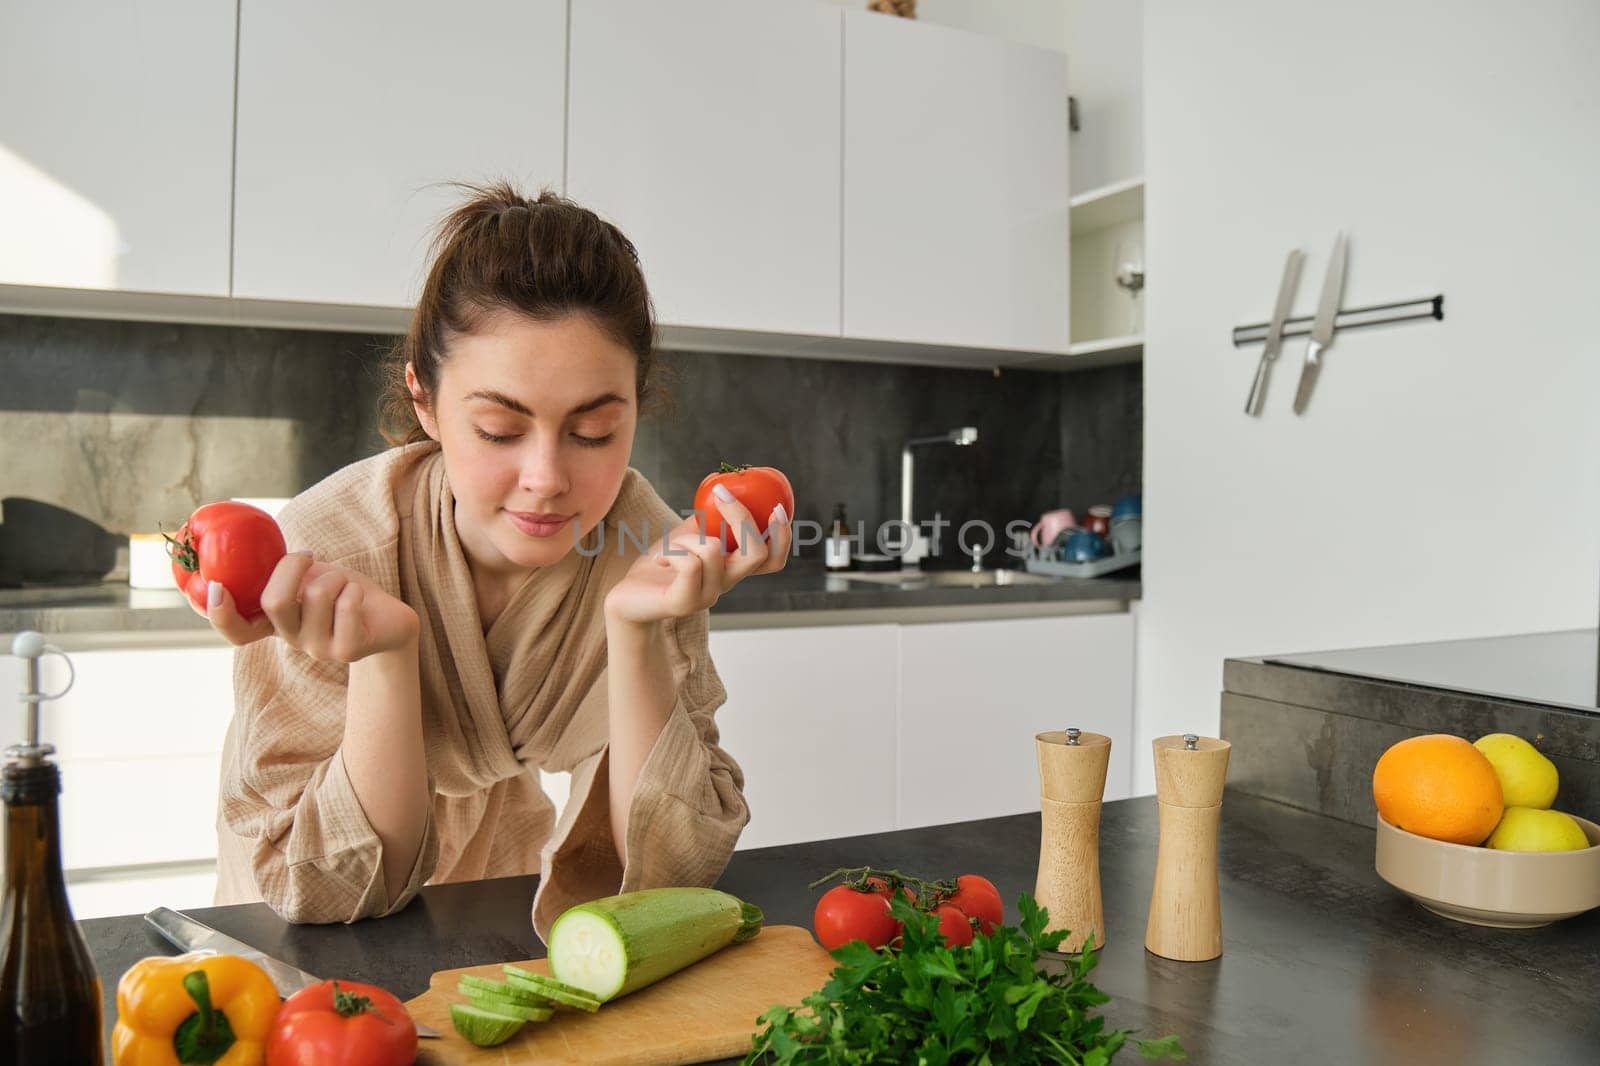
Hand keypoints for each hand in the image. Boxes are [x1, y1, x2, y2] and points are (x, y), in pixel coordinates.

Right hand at [200, 551, 418, 661]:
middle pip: (274, 602)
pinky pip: (347, 604)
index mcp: (275, 623)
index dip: (219, 613)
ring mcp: (318, 649)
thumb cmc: (343, 591)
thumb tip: (249, 548)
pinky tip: (359, 598)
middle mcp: (291, 640)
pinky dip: (355, 589)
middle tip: (309, 556)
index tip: (215, 586)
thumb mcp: (308, 577)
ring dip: (335, 577)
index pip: (236, 631)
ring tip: (344, 585)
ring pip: (316, 595)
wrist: (388, 617)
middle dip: (292, 566)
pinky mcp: (347, 650)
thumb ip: (281, 573)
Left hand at [604, 492, 791, 625]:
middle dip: (742, 518)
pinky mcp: (683, 603)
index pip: (772, 560)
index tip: (777, 508)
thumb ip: (709, 520)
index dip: (782, 536)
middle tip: (722, 495)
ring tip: (669, 547)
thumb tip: (725, 489)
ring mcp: (706, 597)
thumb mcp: (687, 535)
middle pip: (757, 554)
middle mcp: (725, 584)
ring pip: (712, 549)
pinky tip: (662, 561)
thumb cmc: (659, 565)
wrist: (627, 598)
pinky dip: (673, 551)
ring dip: (686, 536)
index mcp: (731, 569)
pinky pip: (689, 563)